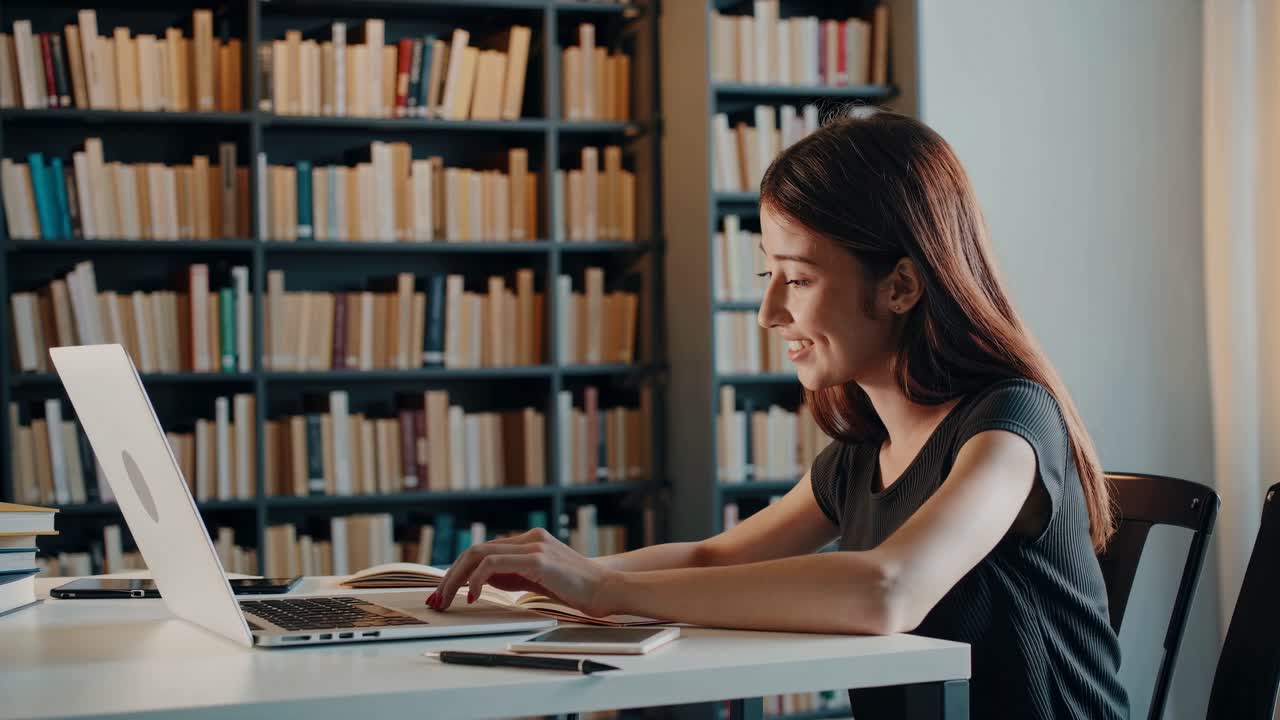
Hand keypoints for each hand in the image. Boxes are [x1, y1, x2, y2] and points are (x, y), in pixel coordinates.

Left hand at [426, 527, 620, 617]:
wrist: (607, 590)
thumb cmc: (577, 590)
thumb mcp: (537, 582)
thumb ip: (512, 576)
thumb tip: (480, 582)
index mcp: (529, 542)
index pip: (483, 552)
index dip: (458, 571)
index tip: (445, 592)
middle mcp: (529, 538)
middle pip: (475, 550)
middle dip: (450, 576)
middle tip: (437, 599)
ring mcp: (533, 545)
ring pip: (479, 554)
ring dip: (456, 578)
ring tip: (448, 600)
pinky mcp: (537, 558)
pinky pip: (494, 563)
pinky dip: (477, 579)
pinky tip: (473, 596)